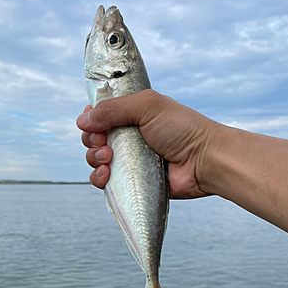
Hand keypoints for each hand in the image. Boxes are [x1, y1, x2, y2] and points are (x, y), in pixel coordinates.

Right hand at [77, 89, 220, 198]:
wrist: (203, 161)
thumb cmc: (182, 129)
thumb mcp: (147, 106)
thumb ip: (113, 108)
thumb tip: (83, 119)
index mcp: (132, 115)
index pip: (100, 115)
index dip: (92, 120)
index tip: (96, 124)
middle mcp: (128, 137)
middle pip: (94, 138)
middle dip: (92, 140)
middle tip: (105, 143)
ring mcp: (129, 160)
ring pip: (96, 160)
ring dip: (94, 159)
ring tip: (108, 159)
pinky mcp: (131, 181)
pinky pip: (104, 182)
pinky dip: (99, 178)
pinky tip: (106, 175)